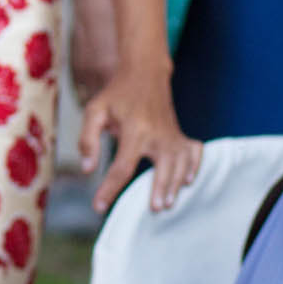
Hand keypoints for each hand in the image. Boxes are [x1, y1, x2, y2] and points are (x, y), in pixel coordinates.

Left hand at [79, 61, 200, 213]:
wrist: (144, 75)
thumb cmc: (116, 96)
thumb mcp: (94, 111)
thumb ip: (88, 139)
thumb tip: (87, 169)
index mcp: (134, 130)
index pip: (122, 166)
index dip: (110, 189)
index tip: (98, 207)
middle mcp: (157, 134)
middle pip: (163, 166)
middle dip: (160, 188)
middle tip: (155, 209)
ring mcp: (172, 134)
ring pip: (180, 163)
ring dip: (176, 184)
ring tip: (169, 203)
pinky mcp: (180, 135)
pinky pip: (194, 153)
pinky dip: (195, 166)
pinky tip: (189, 180)